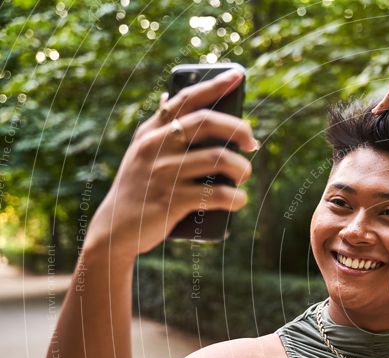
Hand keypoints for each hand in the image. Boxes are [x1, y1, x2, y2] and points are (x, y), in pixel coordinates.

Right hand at [85, 69, 258, 259]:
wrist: (116, 230)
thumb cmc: (137, 190)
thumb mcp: (140, 153)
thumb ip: (156, 128)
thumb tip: (168, 96)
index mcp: (151, 133)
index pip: (186, 100)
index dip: (214, 85)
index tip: (238, 75)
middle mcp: (157, 147)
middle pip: (208, 122)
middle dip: (239, 128)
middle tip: (251, 142)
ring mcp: (166, 173)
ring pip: (220, 159)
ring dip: (243, 168)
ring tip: (244, 176)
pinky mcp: (174, 200)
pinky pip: (219, 194)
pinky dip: (237, 198)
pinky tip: (240, 200)